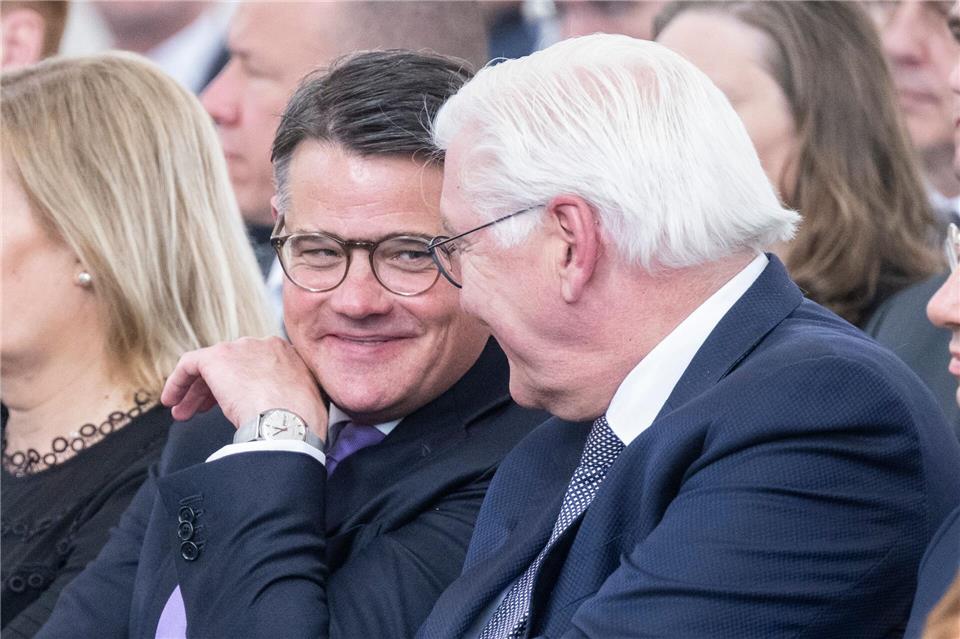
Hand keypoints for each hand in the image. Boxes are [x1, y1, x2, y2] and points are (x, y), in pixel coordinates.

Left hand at [161, 337, 327, 440]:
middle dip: (213, 389)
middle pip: (230, 365)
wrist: (289, 421)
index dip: (238, 386)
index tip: (231, 404)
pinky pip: (189, 364)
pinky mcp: (216, 357)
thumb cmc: (300, 422)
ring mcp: (239, 349)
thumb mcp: (303, 402)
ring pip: (209, 367)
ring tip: (183, 413)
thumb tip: (277, 413)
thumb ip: (287, 397)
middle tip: (202, 411)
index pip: (253, 365)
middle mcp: (263, 345)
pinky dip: (178, 382)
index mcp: (286, 354)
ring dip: (194, 391)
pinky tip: (172, 400)